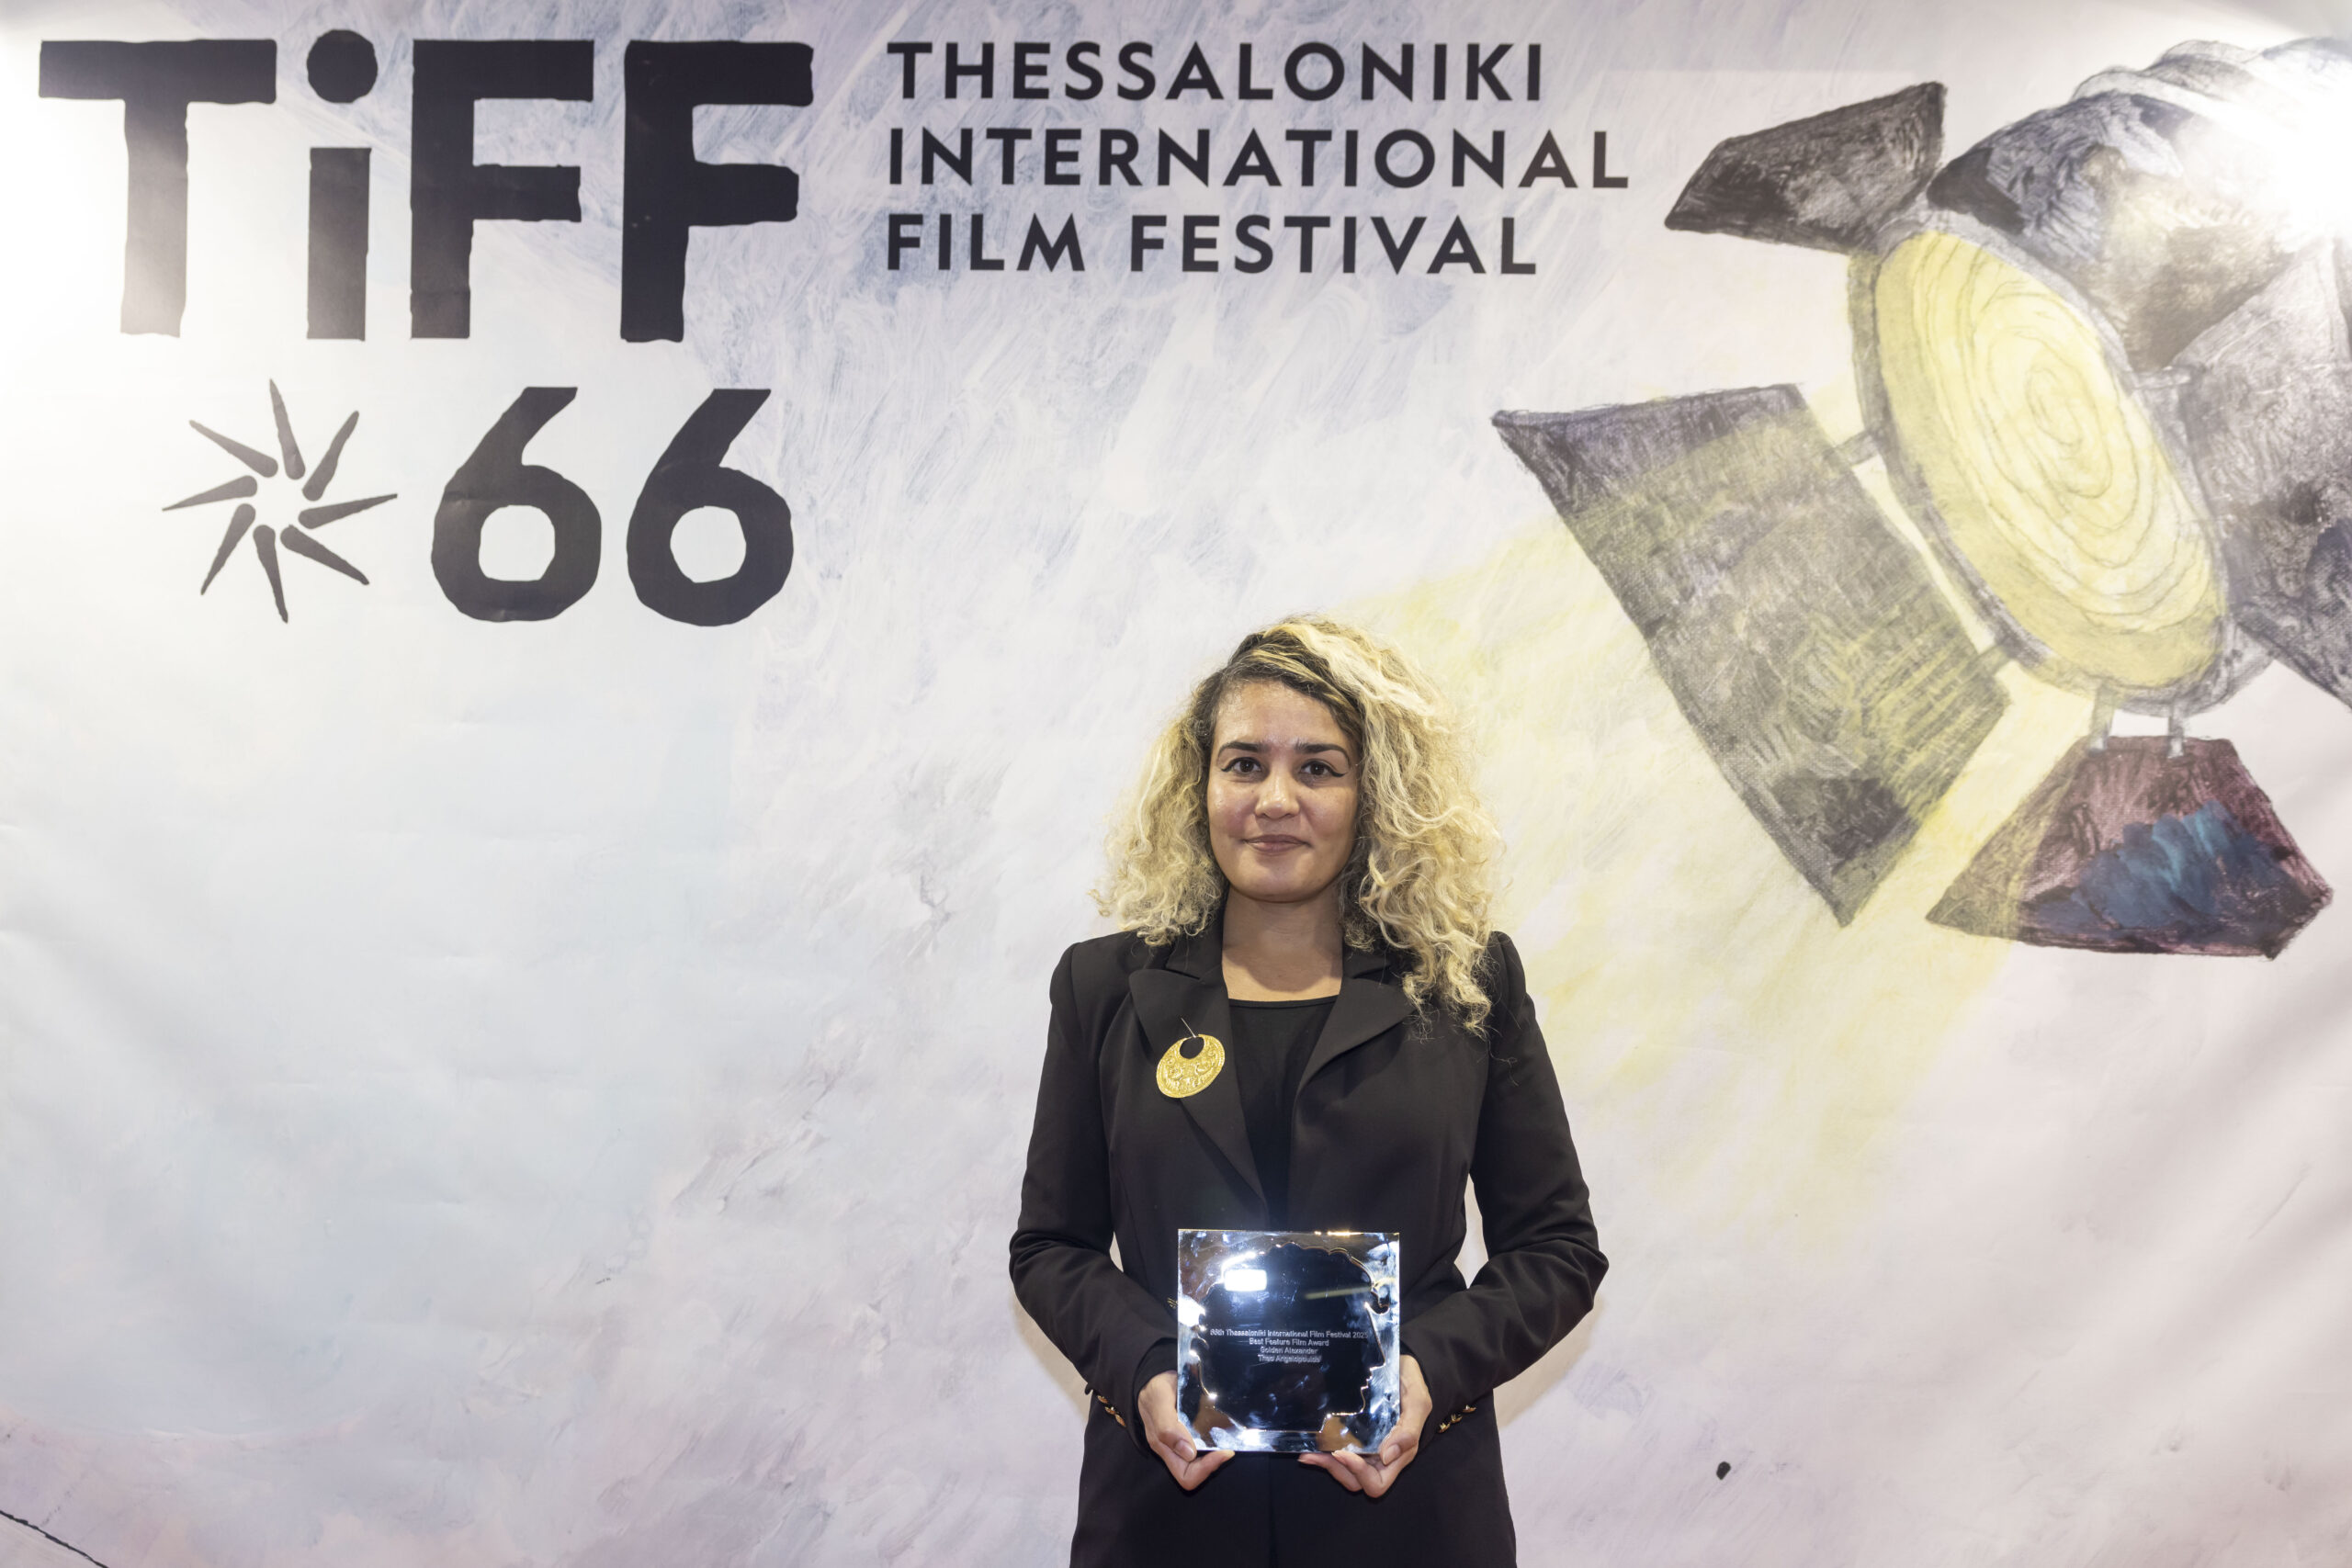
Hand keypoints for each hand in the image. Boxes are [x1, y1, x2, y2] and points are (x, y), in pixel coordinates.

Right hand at [1138, 1371, 1232, 1490]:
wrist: (1153, 1377)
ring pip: (1201, 1461)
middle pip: (1196, 1472)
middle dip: (1214, 1463)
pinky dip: (1214, 1443)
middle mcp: (1172, 1449)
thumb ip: (1167, 1427)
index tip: (1223, 1451)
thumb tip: (1189, 1454)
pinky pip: (1202, 1446)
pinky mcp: (1187, 1433)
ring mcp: (1180, 1442)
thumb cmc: (1154, 1389)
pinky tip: (1221, 1430)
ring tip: (1227, 1439)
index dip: (1206, 1469)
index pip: (1187, 1476)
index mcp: (1163, 1447)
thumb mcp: (1159, 1401)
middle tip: (1228, 1447)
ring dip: (1215, 1454)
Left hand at [1299, 1354, 1430, 1497]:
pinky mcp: (1357, 1438)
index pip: (1377, 1483)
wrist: (1404, 1369)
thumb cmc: (1414, 1386)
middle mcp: (1382, 1458)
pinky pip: (1340, 1455)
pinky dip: (1324, 1455)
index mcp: (1399, 1455)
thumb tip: (1386, 1456)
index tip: (1342, 1453)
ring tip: (1308, 1453)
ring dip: (1327, 1465)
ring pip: (1345, 1472)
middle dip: (1337, 1470)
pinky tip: (1309, 1448)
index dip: (1359, 1474)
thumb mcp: (1418, 1402)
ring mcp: (1368, 1449)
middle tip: (1319, 1453)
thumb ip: (1408, 1431)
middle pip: (1357, 1481)